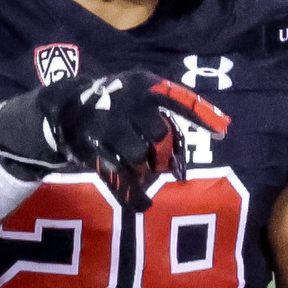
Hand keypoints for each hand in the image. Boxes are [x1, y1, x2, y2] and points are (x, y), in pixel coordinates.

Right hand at [0, 71, 231, 207]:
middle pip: (159, 135)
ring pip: (139, 155)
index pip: (178, 97)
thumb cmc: (112, 105)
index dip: (202, 115)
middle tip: (159, 161)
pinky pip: (120, 173)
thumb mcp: (138, 95)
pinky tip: (143, 203)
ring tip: (139, 170)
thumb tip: (214, 129)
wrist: (63, 110)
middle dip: (163, 153)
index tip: (224, 132)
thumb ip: (168, 108)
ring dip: (143, 168)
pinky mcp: (92, 146)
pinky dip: (134, 193)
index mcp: (142, 84)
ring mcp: (107, 123)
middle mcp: (126, 100)